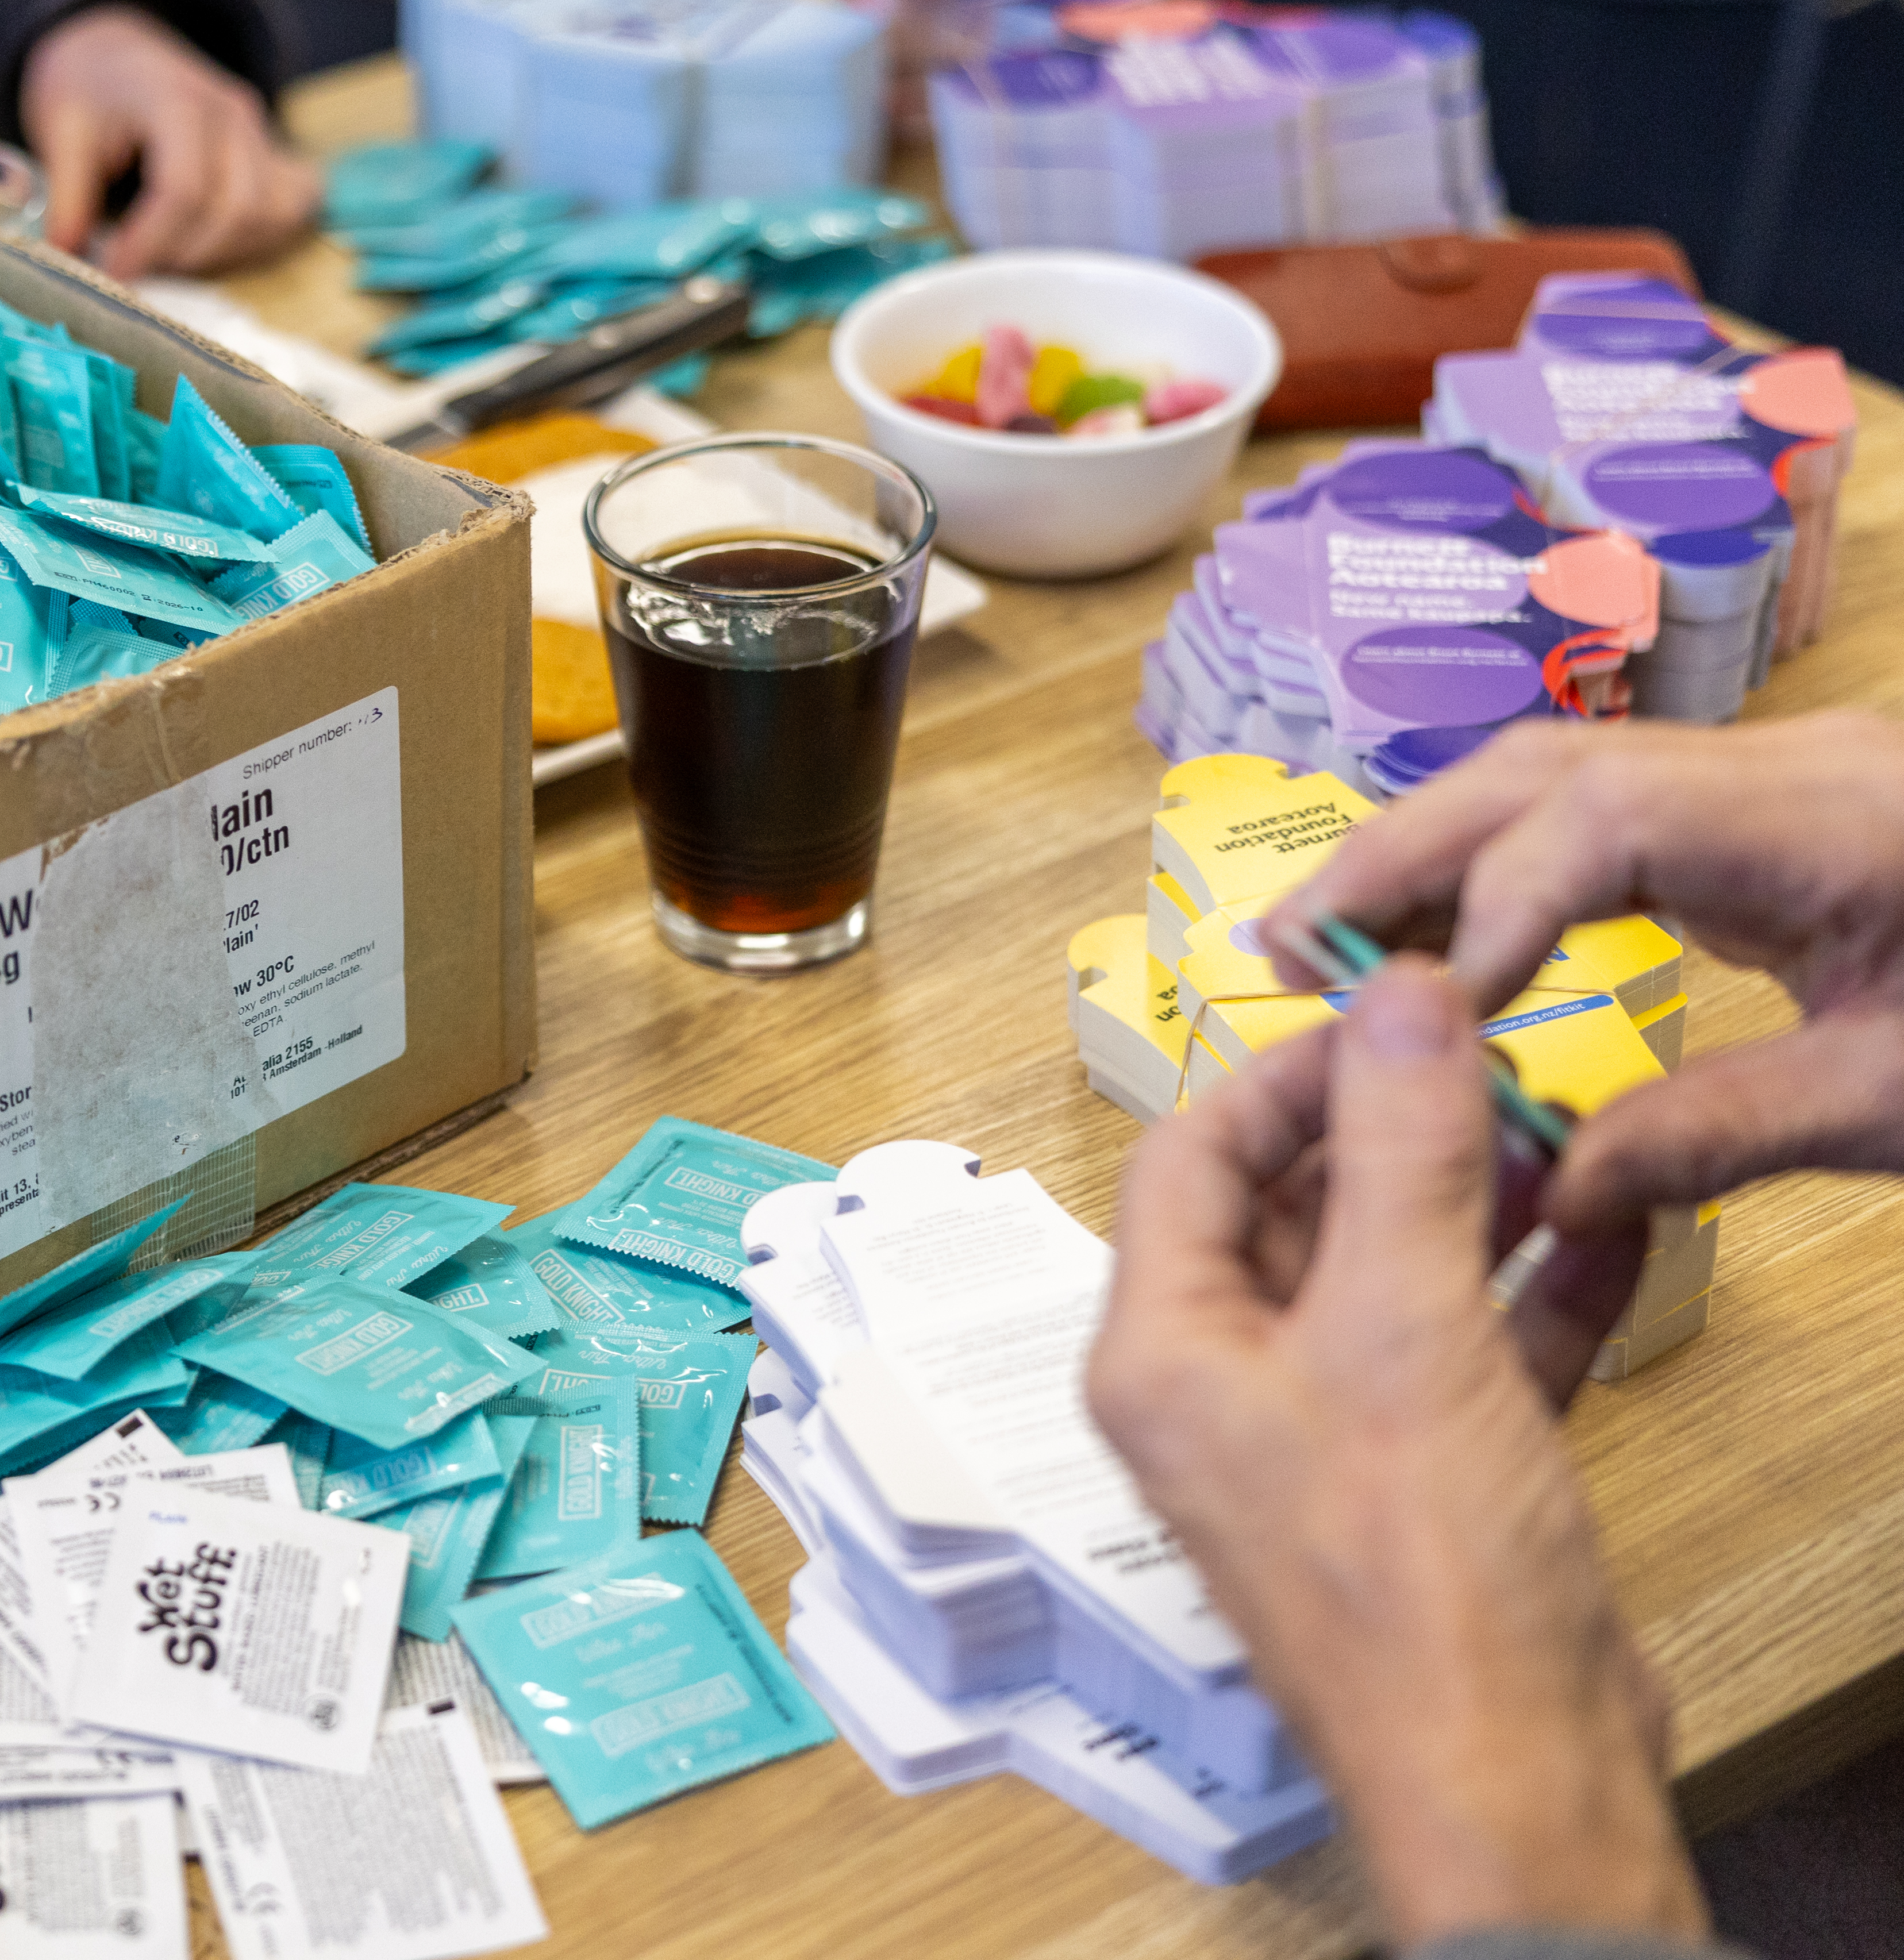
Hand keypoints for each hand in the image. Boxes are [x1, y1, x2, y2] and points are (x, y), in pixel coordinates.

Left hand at [22, 5, 318, 277]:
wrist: (116, 50)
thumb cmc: (88, 88)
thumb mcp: (59, 129)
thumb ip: (67, 195)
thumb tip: (65, 257)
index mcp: (175, 97)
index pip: (184, 187)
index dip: (150, 242)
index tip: (114, 272)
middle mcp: (231, 112)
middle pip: (233, 209)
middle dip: (182, 255)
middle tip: (133, 266)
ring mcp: (259, 131)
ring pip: (265, 216)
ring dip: (217, 253)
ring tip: (164, 256)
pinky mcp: (271, 152)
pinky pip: (288, 208)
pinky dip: (252, 240)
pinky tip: (205, 245)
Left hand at [1089, 964, 1705, 1948]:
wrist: (1515, 1775)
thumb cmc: (1425, 1576)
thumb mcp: (1406, 1323)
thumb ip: (1403, 1151)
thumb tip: (1399, 997)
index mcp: (1160, 1351)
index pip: (1189, 1156)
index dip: (1287, 1074)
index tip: (1391, 1016)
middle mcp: (1219, 1389)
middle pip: (1280, 1207)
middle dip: (1386, 1131)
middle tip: (1491, 1062)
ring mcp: (1321, 1438)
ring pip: (1381, 1272)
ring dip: (1467, 1197)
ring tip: (1559, 1127)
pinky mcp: (1421, 1480)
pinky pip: (1463, 1347)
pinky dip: (1529, 1286)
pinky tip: (1612, 1223)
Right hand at [1271, 711, 1903, 1232]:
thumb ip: (1715, 1137)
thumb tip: (1548, 1187)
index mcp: (1834, 818)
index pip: (1591, 824)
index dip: (1482, 912)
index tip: (1416, 1019)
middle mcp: (1794, 765)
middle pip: (1541, 769)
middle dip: (1401, 853)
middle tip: (1287, 945)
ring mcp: (1783, 776)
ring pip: (1558, 775)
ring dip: (1438, 854)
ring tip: (1340, 942)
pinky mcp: (1775, 812)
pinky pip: (1606, 812)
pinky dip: (1511, 869)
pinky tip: (1461, 943)